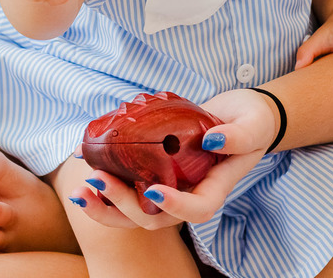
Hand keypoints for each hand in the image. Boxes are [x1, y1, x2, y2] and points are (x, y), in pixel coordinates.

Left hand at [71, 87, 274, 228]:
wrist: (241, 115)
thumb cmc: (252, 121)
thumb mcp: (252, 125)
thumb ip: (237, 136)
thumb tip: (212, 140)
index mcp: (214, 188)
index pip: (195, 211)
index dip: (174, 206)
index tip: (155, 189)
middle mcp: (188, 194)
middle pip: (154, 218)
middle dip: (123, 204)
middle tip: (98, 178)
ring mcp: (171, 185)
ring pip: (134, 211)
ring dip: (105, 205)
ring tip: (80, 191)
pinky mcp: (156, 171)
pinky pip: (129, 185)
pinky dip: (105, 182)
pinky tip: (83, 163)